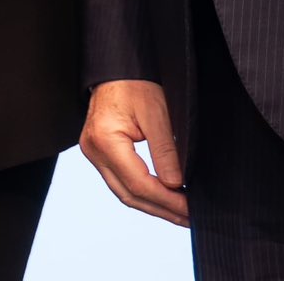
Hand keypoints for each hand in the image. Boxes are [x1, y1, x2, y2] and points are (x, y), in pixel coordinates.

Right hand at [80, 79, 188, 224]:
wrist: (116, 64)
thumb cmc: (134, 81)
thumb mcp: (157, 112)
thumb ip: (165, 151)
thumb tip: (176, 185)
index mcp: (105, 140)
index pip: (139, 184)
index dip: (167, 201)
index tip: (190, 209)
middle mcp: (94, 151)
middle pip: (129, 195)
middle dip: (162, 209)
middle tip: (189, 218)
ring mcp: (94, 153)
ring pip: (124, 192)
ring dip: (153, 205)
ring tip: (179, 213)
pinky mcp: (99, 152)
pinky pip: (120, 181)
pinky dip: (142, 192)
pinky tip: (161, 197)